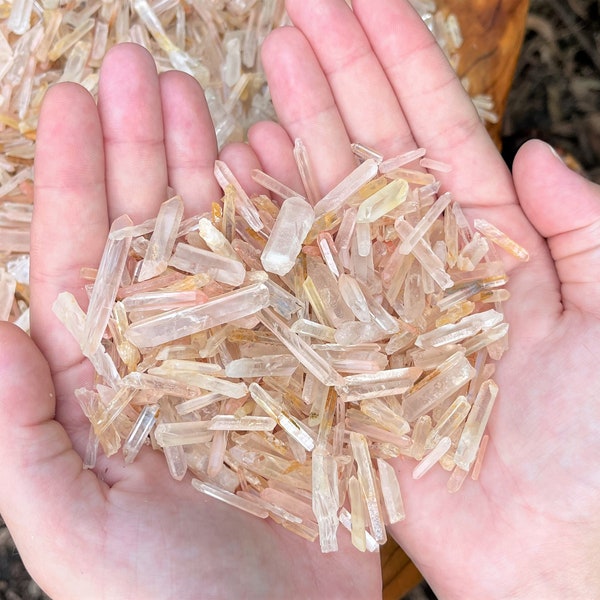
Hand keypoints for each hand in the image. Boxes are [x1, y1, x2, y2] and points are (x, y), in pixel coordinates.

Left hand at [0, 44, 379, 598]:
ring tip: (206, 96)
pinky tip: (279, 168)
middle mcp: (178, 353)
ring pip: (224, 243)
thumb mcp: (75, 528)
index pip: (84, 260)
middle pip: (153, 231)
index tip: (73, 97)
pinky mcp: (311, 368)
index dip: (77, 177)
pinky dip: (287, 223)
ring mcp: (249, 353)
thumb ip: (21, 432)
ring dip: (210, 169)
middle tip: (144, 67)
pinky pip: (297, 281)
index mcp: (112, 381)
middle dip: (142, 146)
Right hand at [231, 1, 598, 597]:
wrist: (548, 549)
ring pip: (326, 201)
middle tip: (300, 7)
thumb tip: (534, 152)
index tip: (363, 1)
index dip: (400, 63)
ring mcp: (368, 302)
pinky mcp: (333, 350)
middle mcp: (420, 262)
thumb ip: (585, 229)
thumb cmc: (597, 445)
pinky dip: (271, 220)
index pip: (435, 133)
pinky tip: (248, 166)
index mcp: (488, 244)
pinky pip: (296, 275)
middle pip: (372, 149)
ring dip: (299, 129)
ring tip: (269, 64)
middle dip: (339, 74)